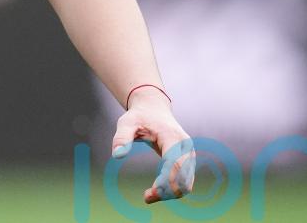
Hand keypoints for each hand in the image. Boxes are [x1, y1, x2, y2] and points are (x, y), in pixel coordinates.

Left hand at [111, 89, 194, 203]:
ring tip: (148, 196)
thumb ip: (121, 137)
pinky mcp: (187, 161)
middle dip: (167, 192)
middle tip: (146, 197)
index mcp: (173, 137)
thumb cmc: (139, 116)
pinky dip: (172, 189)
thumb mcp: (126, 122)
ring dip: (170, 194)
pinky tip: (156, 191)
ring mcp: (189, 155)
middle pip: (184, 178)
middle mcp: (186, 147)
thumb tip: (116, 155)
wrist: (154, 108)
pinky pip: (184, 181)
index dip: (165, 183)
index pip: (175, 165)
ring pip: (186, 183)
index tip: (149, 195)